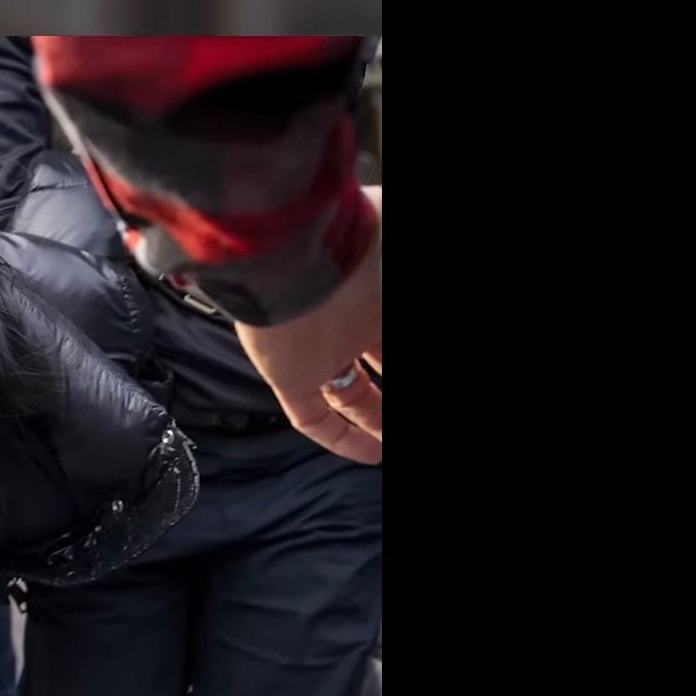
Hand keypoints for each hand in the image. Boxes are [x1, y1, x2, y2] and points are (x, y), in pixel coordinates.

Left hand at [233, 189, 380, 463]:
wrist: (294, 240)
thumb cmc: (366, 242)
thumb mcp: (392, 257)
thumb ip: (387, 305)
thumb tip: (386, 332)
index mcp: (378, 291)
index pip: (387, 339)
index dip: (393, 361)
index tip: (405, 379)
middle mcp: (352, 318)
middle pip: (379, 361)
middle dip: (389, 394)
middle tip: (398, 418)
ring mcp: (320, 346)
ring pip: (351, 393)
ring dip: (377, 418)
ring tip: (391, 440)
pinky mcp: (290, 373)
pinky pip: (314, 417)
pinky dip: (343, 438)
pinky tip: (372, 455)